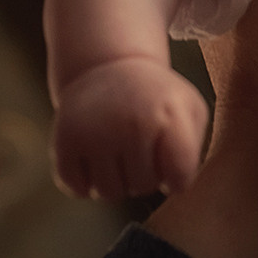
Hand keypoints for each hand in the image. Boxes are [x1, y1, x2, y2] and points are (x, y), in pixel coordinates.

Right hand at [51, 55, 208, 200]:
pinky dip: (85, 181)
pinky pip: (78, 190)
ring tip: (118, 147)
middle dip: (145, 173)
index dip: (177, 176)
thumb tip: (174, 186)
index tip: (172, 158)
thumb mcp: (188, 108)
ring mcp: (95, 134)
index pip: (180, 179)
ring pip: (109, 193)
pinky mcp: (64, 142)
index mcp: (168, 115)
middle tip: (140, 143)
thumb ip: (192, 150)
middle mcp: (131, 124)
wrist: (107, 65)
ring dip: (115, 179)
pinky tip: (94, 154)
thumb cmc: (154, 97)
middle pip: (143, 187)